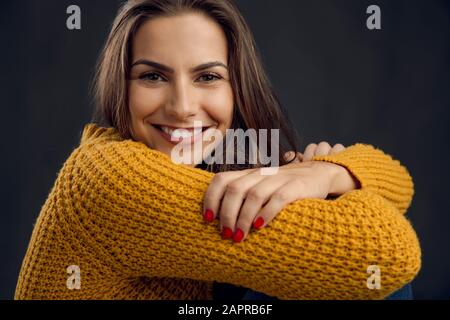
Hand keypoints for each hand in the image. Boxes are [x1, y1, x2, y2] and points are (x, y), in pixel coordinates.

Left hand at [202, 141, 346, 242]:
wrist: (318, 173)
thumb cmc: (283, 186)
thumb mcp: (261, 186)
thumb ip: (243, 196)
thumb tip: (217, 219)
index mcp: (249, 174)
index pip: (222, 179)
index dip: (211, 197)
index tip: (207, 219)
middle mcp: (261, 174)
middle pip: (235, 189)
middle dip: (226, 213)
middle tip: (225, 234)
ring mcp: (279, 179)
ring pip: (254, 194)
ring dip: (243, 218)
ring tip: (239, 237)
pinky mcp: (296, 187)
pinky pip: (278, 198)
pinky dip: (266, 212)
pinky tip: (259, 226)